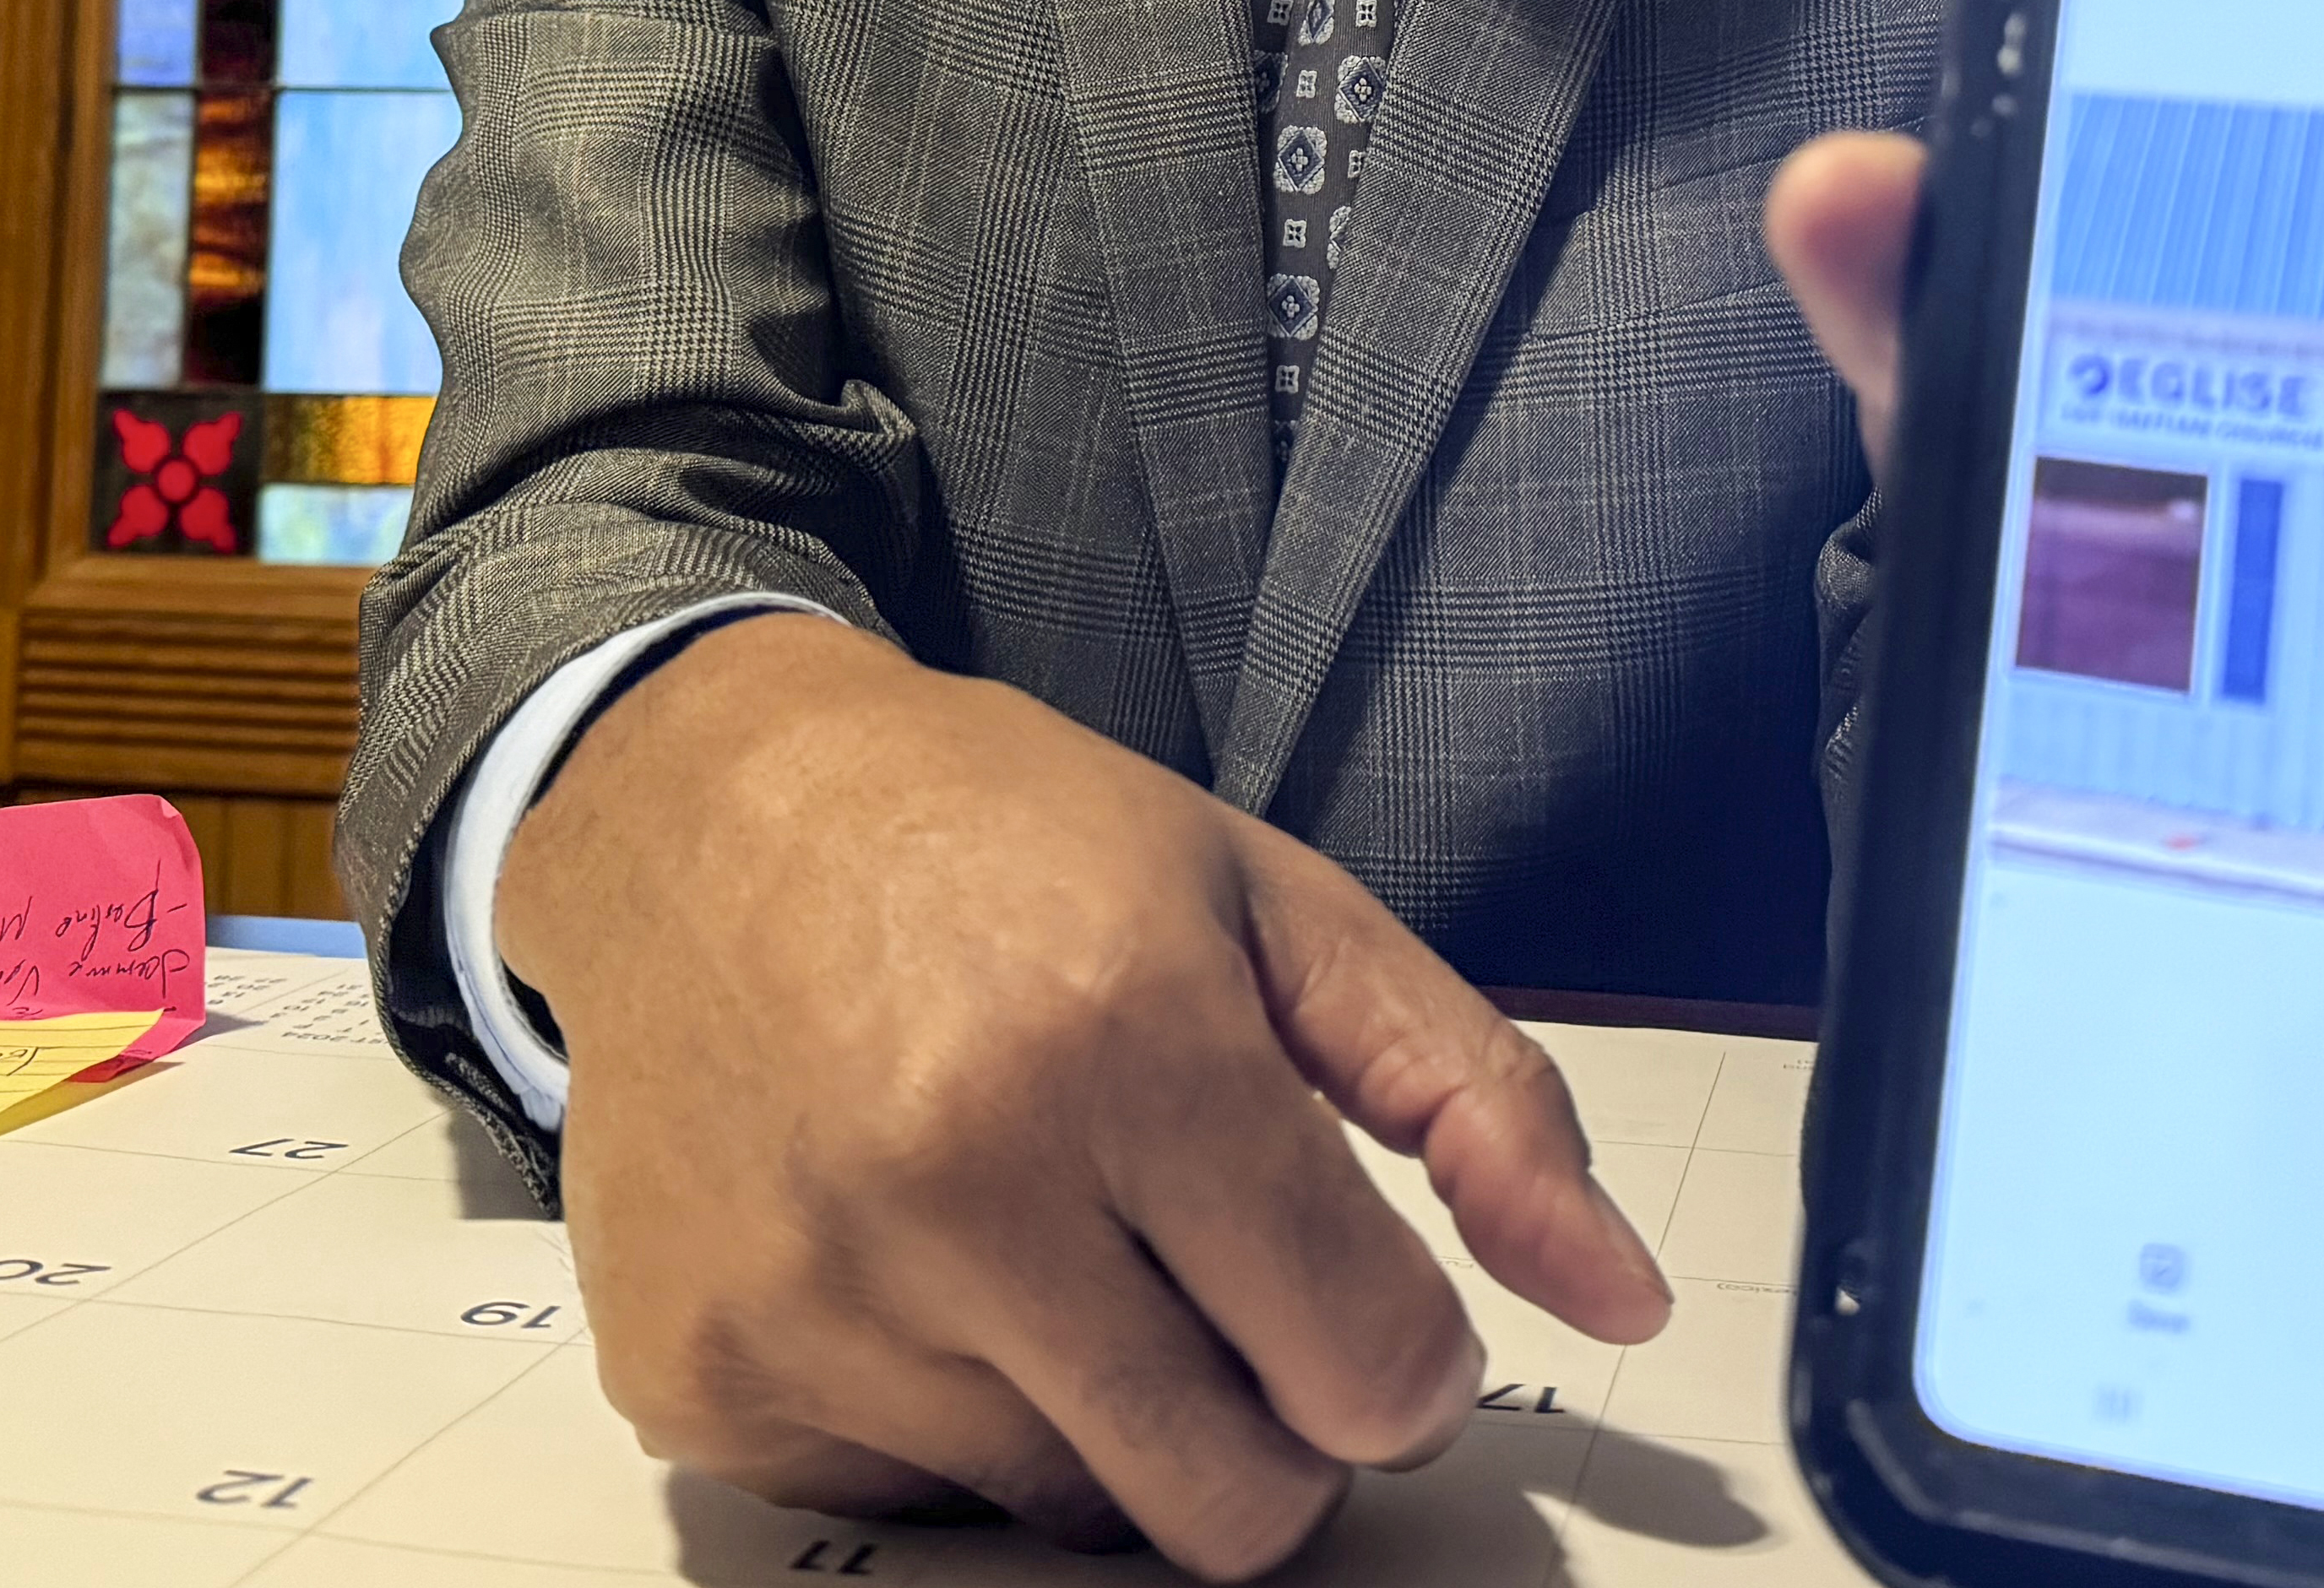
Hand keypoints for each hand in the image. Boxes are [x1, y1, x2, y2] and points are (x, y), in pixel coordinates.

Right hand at [494, 615, 1673, 1577]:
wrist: (702, 812)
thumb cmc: (1002, 844)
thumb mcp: (1275, 905)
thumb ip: (1475, 1098)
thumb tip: (1621, 1291)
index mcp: (1126, 1041)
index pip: (1368, 1368)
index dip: (1404, 1356)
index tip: (1365, 1298)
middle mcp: (956, 1185)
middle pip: (1232, 1504)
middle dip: (1275, 1424)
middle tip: (1222, 1291)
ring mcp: (814, 1299)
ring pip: (1076, 1511)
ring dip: (1102, 1409)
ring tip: (1045, 1235)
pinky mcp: (706, 1378)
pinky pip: (914, 1507)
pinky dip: (949, 1418)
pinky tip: (914, 1261)